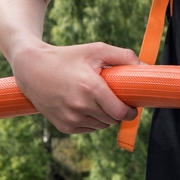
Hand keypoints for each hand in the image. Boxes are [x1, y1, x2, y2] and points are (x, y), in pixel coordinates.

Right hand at [11, 41, 139, 133]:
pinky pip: (88, 129)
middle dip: (118, 111)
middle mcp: (80, 106)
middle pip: (113, 119)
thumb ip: (123, 56)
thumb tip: (146, 67)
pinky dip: (92, 121)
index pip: (120, 112)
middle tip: (115, 98)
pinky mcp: (63, 126)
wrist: (32, 68)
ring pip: (101, 126)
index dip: (130, 111)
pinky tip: (85, 106)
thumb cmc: (67, 57)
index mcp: (91, 88)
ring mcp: (70, 118)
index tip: (133, 106)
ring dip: (105, 117)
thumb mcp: (96, 50)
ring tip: (98, 100)